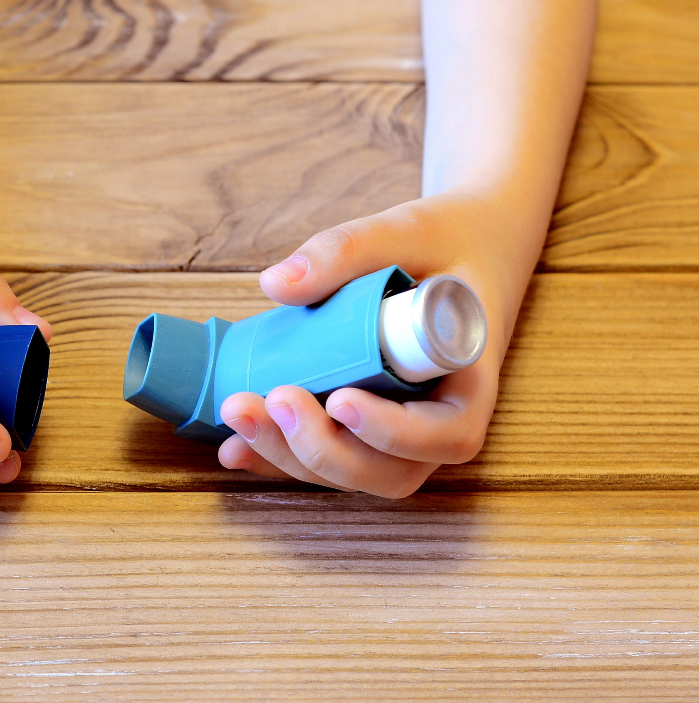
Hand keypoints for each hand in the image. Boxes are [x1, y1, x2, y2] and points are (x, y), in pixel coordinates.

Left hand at [217, 188, 544, 497]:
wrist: (465, 245)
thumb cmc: (447, 240)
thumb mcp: (409, 228)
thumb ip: (347, 249)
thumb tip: (276, 283)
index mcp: (471, 378)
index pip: (447, 433)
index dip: (391, 432)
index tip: (340, 399)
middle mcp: (441, 420)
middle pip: (389, 471)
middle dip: (322, 449)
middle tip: (274, 400)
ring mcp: (402, 433)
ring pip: (352, 473)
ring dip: (290, 456)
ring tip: (238, 412)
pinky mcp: (364, 429)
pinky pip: (326, 459)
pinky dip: (278, 458)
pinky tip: (231, 446)